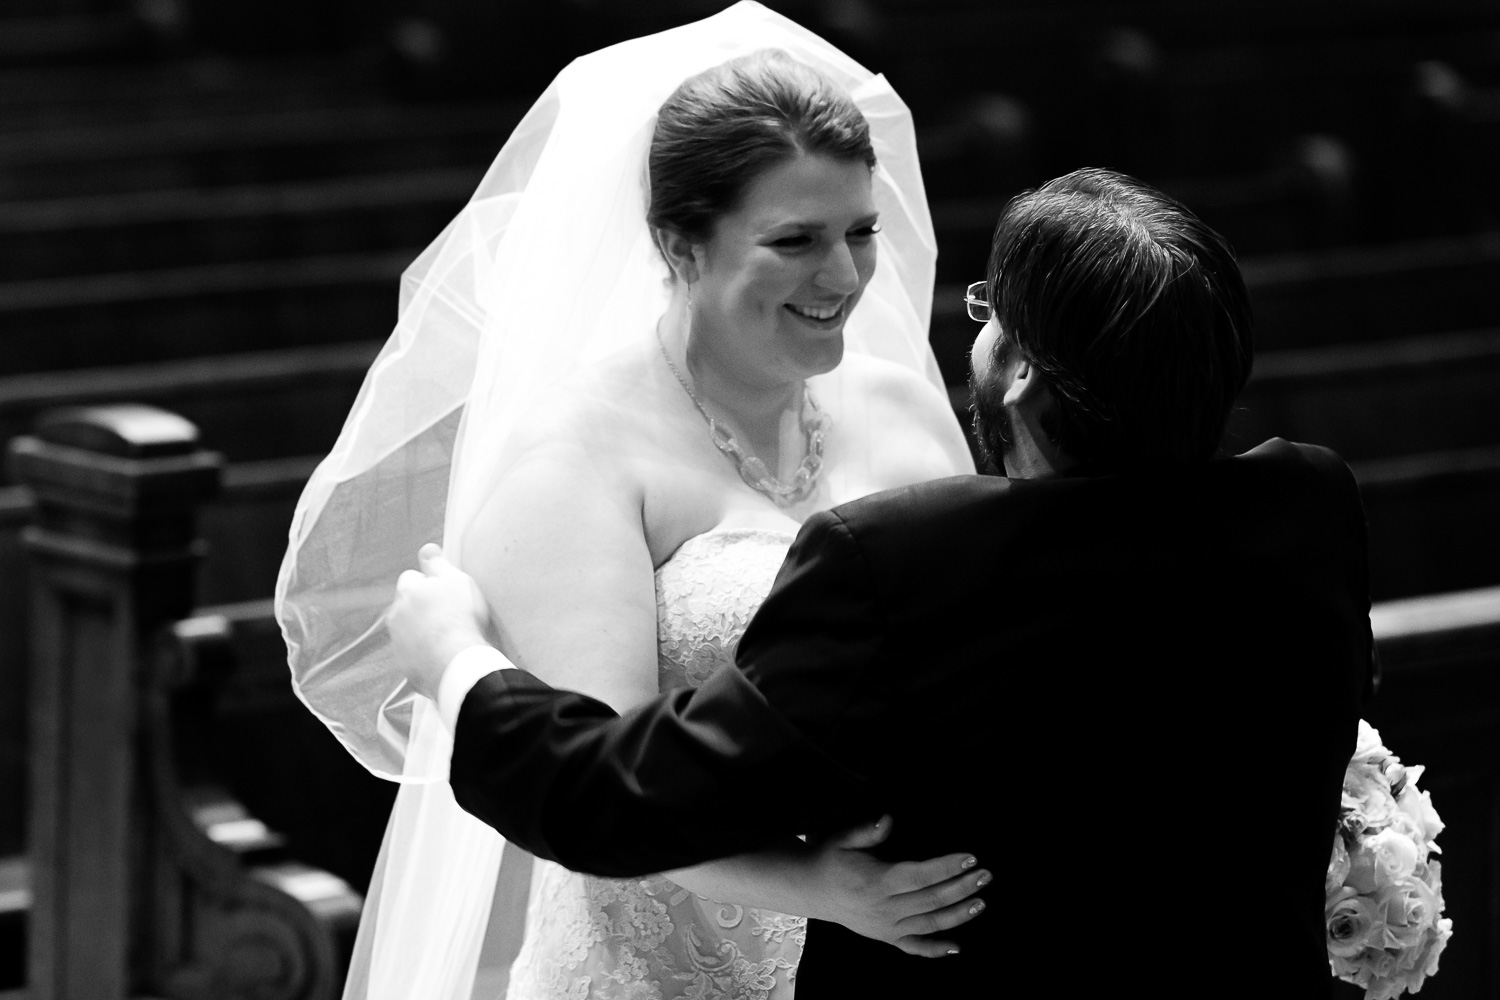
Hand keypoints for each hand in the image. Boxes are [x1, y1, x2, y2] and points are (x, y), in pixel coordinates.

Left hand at [388, 543, 492, 699]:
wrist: (456, 662)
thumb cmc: (459, 617)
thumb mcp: (456, 581)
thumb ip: (438, 564)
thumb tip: (426, 548)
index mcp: (408, 591)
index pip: (411, 578)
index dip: (428, 583)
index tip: (445, 592)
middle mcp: (396, 615)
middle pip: (406, 604)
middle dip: (420, 607)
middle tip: (447, 614)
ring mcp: (397, 642)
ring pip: (407, 629)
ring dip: (421, 630)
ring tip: (446, 637)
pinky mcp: (404, 665)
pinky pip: (412, 653)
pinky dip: (423, 652)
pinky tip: (442, 654)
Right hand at [803, 815, 988, 957]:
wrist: (811, 890)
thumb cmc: (831, 859)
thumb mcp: (844, 839)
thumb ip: (868, 831)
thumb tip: (889, 819)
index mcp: (878, 881)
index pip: (921, 874)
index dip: (947, 866)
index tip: (970, 857)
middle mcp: (885, 907)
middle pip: (931, 899)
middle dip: (962, 887)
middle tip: (986, 875)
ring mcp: (886, 926)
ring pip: (929, 924)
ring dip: (958, 915)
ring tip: (981, 902)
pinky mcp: (886, 937)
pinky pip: (913, 947)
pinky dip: (935, 950)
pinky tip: (957, 948)